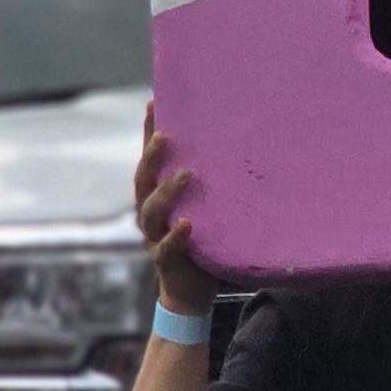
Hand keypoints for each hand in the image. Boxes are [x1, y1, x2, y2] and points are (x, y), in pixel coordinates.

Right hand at [132, 119, 207, 314]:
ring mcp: (154, 236)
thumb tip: (247, 140)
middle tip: (165, 137)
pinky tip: (187, 224)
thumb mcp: (209, 205)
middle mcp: (150, 213)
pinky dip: (176, 236)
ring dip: (168, 192)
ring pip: (152, 211)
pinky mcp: (166, 260)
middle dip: (152, 158)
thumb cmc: (205, 237)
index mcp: (157, 195)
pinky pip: (167, 247)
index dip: (148, 132)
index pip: (150, 160)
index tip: (153, 103)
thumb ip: (215, 180)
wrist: (194, 288)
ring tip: (187, 175)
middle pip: (143, 180)